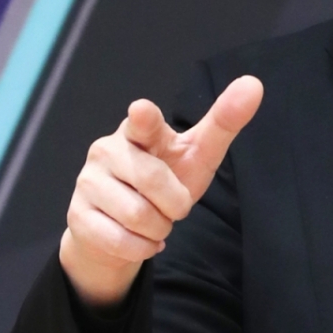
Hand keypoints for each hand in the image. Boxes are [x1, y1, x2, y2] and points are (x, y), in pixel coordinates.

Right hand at [59, 75, 262, 307]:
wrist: (120, 228)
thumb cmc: (165, 183)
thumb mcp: (197, 155)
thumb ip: (223, 122)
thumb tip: (255, 84)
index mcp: (138, 131)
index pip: (142, 123)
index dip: (144, 119)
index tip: (143, 111)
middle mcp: (107, 150)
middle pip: (154, 182)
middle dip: (175, 205)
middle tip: (171, 205)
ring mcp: (88, 182)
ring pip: (139, 217)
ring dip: (158, 229)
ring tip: (153, 221)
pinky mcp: (78, 216)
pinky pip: (122, 241)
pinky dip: (142, 248)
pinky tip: (139, 239)